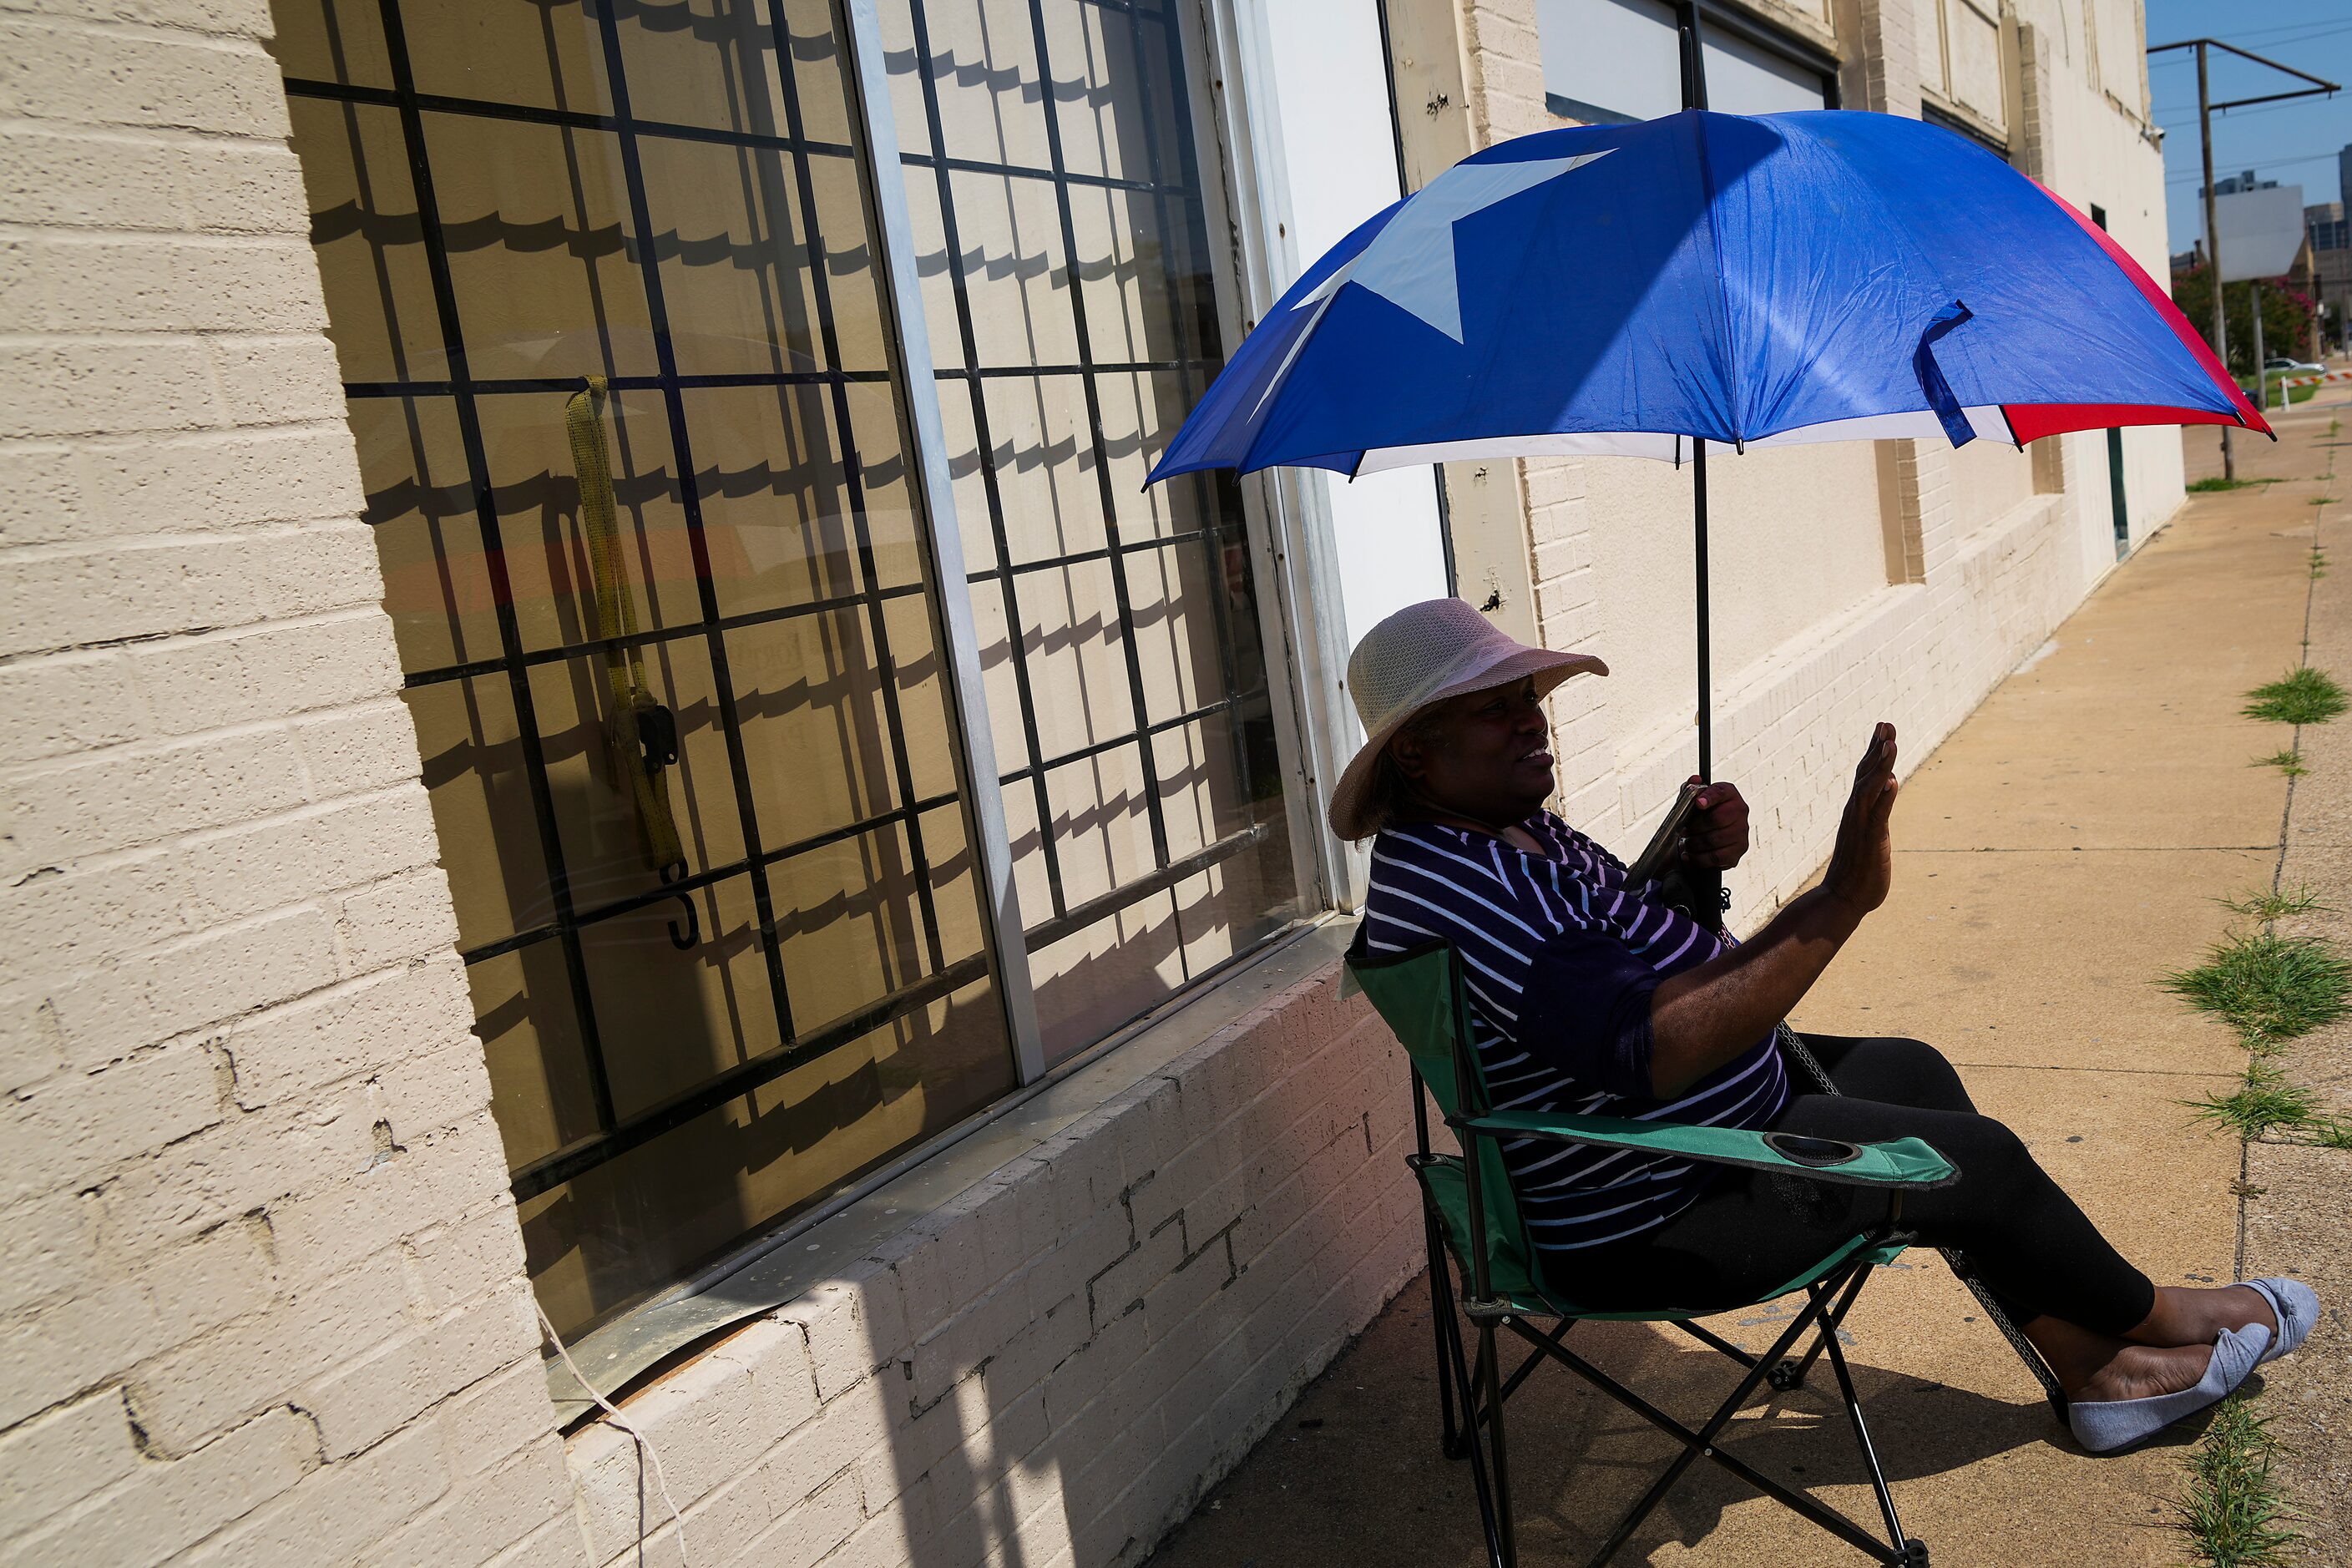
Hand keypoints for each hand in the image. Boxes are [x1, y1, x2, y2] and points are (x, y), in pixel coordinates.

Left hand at [1680, 776, 1749, 868]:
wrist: (1711, 837)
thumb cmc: (1703, 816)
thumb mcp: (1694, 800)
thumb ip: (1692, 789)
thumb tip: (1694, 780)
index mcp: (1730, 794)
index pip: (1721, 792)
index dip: (1709, 797)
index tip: (1698, 803)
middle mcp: (1740, 811)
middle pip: (1716, 819)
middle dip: (1695, 826)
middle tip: (1685, 830)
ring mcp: (1741, 832)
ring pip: (1714, 840)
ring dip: (1694, 843)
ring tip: (1687, 842)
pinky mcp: (1738, 851)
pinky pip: (1715, 857)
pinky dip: (1699, 858)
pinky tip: (1690, 855)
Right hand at [1822, 723, 1898, 917]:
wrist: (1842, 899)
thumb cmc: (1858, 871)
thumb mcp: (1870, 836)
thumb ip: (1876, 814)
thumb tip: (1885, 793)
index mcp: (1857, 811)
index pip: (1865, 774)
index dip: (1874, 750)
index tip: (1882, 728)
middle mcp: (1856, 813)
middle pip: (1866, 774)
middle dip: (1877, 748)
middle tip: (1886, 724)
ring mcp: (1862, 826)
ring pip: (1870, 790)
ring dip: (1880, 766)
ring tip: (1890, 744)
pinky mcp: (1871, 842)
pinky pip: (1878, 816)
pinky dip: (1885, 798)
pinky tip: (1893, 781)